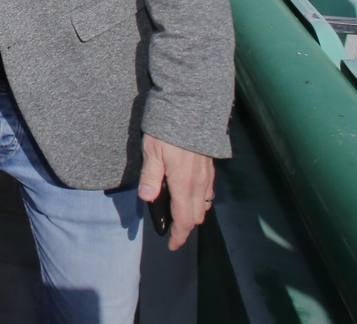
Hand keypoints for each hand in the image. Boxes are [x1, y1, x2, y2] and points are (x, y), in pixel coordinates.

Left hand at [138, 134, 215, 251]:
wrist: (193, 110)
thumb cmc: (169, 130)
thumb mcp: (152, 151)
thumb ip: (150, 176)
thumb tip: (146, 198)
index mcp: (184, 185)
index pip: (184, 220)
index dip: (179, 236)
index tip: (171, 246)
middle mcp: (199, 185)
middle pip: (196, 216)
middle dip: (185, 226)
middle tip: (172, 230)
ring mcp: (207, 177)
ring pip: (203, 205)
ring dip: (193, 214)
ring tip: (179, 214)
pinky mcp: (210, 168)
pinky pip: (207, 192)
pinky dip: (200, 200)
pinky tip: (189, 194)